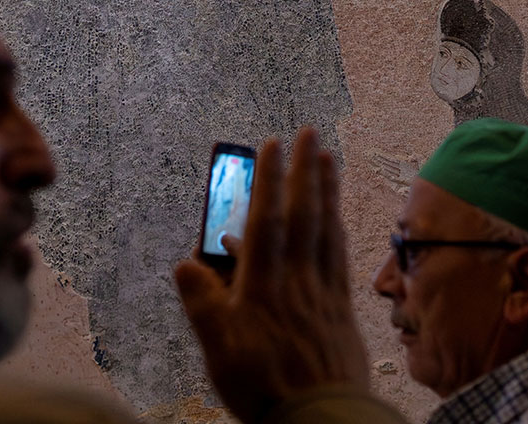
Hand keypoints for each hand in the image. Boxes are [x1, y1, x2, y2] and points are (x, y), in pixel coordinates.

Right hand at [175, 129, 369, 423]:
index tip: (270, 144)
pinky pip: (341, 256)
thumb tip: (184, 263)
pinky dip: (338, 227)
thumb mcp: (217, 348)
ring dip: (328, 189)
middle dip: (304, 171)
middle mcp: (297, 280)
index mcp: (263, 286)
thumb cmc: (263, 386)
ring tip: (329, 157)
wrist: (318, 418)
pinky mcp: (342, 309)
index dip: (268, 180)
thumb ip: (202, 303)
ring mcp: (324, 292)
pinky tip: (337, 215)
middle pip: (303, 215)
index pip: (265, 221)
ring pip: (327, 229)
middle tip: (308, 132)